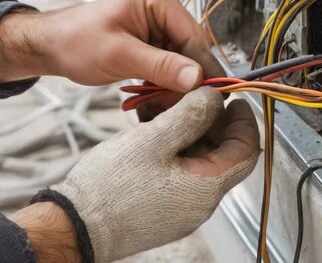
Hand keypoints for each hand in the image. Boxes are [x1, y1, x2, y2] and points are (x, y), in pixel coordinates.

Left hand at [0, 0, 224, 91]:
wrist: (49, 46)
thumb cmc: (75, 42)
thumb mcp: (119, 55)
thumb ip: (160, 66)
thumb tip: (198, 78)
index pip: (194, 37)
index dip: (204, 68)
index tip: (213, 97)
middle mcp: (163, 10)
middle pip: (190, 52)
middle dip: (185, 82)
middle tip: (182, 111)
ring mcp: (158, 28)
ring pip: (181, 64)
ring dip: (173, 88)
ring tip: (160, 109)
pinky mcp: (151, 45)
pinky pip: (168, 68)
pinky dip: (162, 87)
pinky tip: (155, 104)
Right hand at [44, 87, 258, 261]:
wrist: (76, 225)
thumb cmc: (111, 189)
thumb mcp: (154, 139)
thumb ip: (190, 114)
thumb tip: (214, 98)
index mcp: (207, 187)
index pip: (246, 150)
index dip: (245, 121)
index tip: (233, 99)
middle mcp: (201, 202)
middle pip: (221, 152)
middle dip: (210, 120)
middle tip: (191, 96)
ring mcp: (182, 207)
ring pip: (199, 160)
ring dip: (188, 131)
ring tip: (166, 110)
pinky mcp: (164, 207)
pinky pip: (181, 172)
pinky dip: (174, 148)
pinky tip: (154, 131)